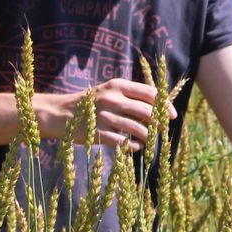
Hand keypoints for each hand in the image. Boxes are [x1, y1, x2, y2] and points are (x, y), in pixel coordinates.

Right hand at [35, 78, 157, 149]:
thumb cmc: (90, 102)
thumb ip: (129, 95)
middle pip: (146, 111)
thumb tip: (158, 105)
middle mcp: (112, 99)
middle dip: (160, 122)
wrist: (59, 113)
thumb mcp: (108, 90)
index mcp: (117, 85)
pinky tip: (136, 146)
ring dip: (148, 137)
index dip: (165, 104)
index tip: (172, 114)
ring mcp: (105, 116)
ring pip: (137, 128)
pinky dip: (134, 146)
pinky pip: (124, 142)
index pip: (149, 93)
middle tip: (163, 129)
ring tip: (149, 140)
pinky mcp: (98, 133)